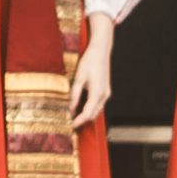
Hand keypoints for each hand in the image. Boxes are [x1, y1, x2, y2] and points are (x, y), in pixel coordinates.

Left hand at [70, 13, 114, 128]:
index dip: (79, 121)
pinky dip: (90, 108)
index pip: (88, 113)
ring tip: (74, 117)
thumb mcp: (79, 78)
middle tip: (70, 123)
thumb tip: (71, 108)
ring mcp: (106, 93)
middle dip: (83, 120)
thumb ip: (75, 94)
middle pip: (94, 114)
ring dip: (87, 115)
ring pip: (97, 110)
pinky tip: (81, 108)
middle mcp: (104, 95)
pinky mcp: (105, 90)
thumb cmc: (89, 62)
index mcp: (97, 93)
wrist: (101, 51)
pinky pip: (98, 104)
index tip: (70, 125)